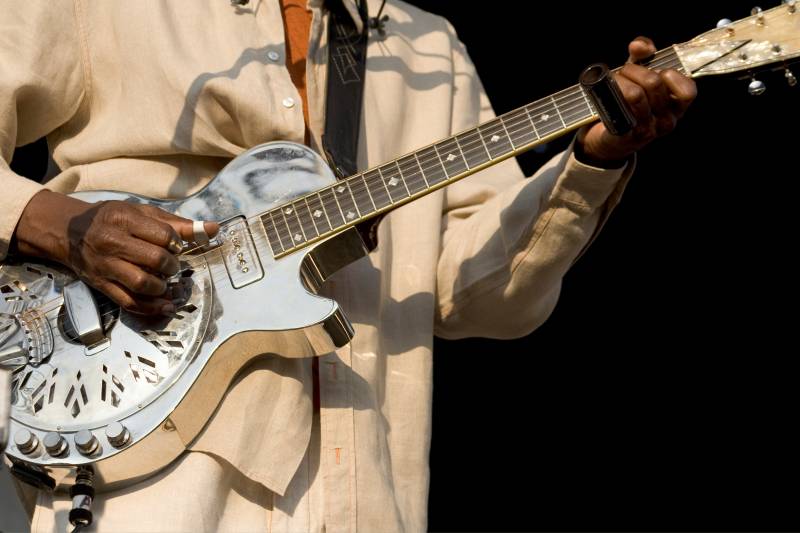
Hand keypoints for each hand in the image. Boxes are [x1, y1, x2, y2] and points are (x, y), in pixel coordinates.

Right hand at [14, 190, 218, 314]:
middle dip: (172, 265)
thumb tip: (213, 228)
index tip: (176, 245)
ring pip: (142, 283)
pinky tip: (165, 305)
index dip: (177, 243)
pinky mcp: (102, 285)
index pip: (164, 235)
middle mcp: (112, 242)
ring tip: (165, 281)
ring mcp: (106, 266)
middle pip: (155, 259)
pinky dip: (151, 307)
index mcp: (124, 219)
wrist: (69, 232)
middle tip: (171, 265)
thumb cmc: (111, 219)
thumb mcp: (141, 212)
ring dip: (163, 286)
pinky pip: (129, 301)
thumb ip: (178, 223)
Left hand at [576, 36, 697, 166]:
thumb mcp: (640, 75)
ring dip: (618, 80)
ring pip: (635, 94)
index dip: (668, 73)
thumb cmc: (629, 102)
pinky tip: (607, 95)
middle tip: (622, 71)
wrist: (608, 137)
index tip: (653, 71)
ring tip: (612, 81)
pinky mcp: (626, 136)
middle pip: (654, 83)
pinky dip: (611, 96)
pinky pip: (619, 110)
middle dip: (633, 70)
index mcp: (678, 106)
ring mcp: (648, 131)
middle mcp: (667, 121)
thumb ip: (643, 55)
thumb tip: (639, 46)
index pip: (687, 90)